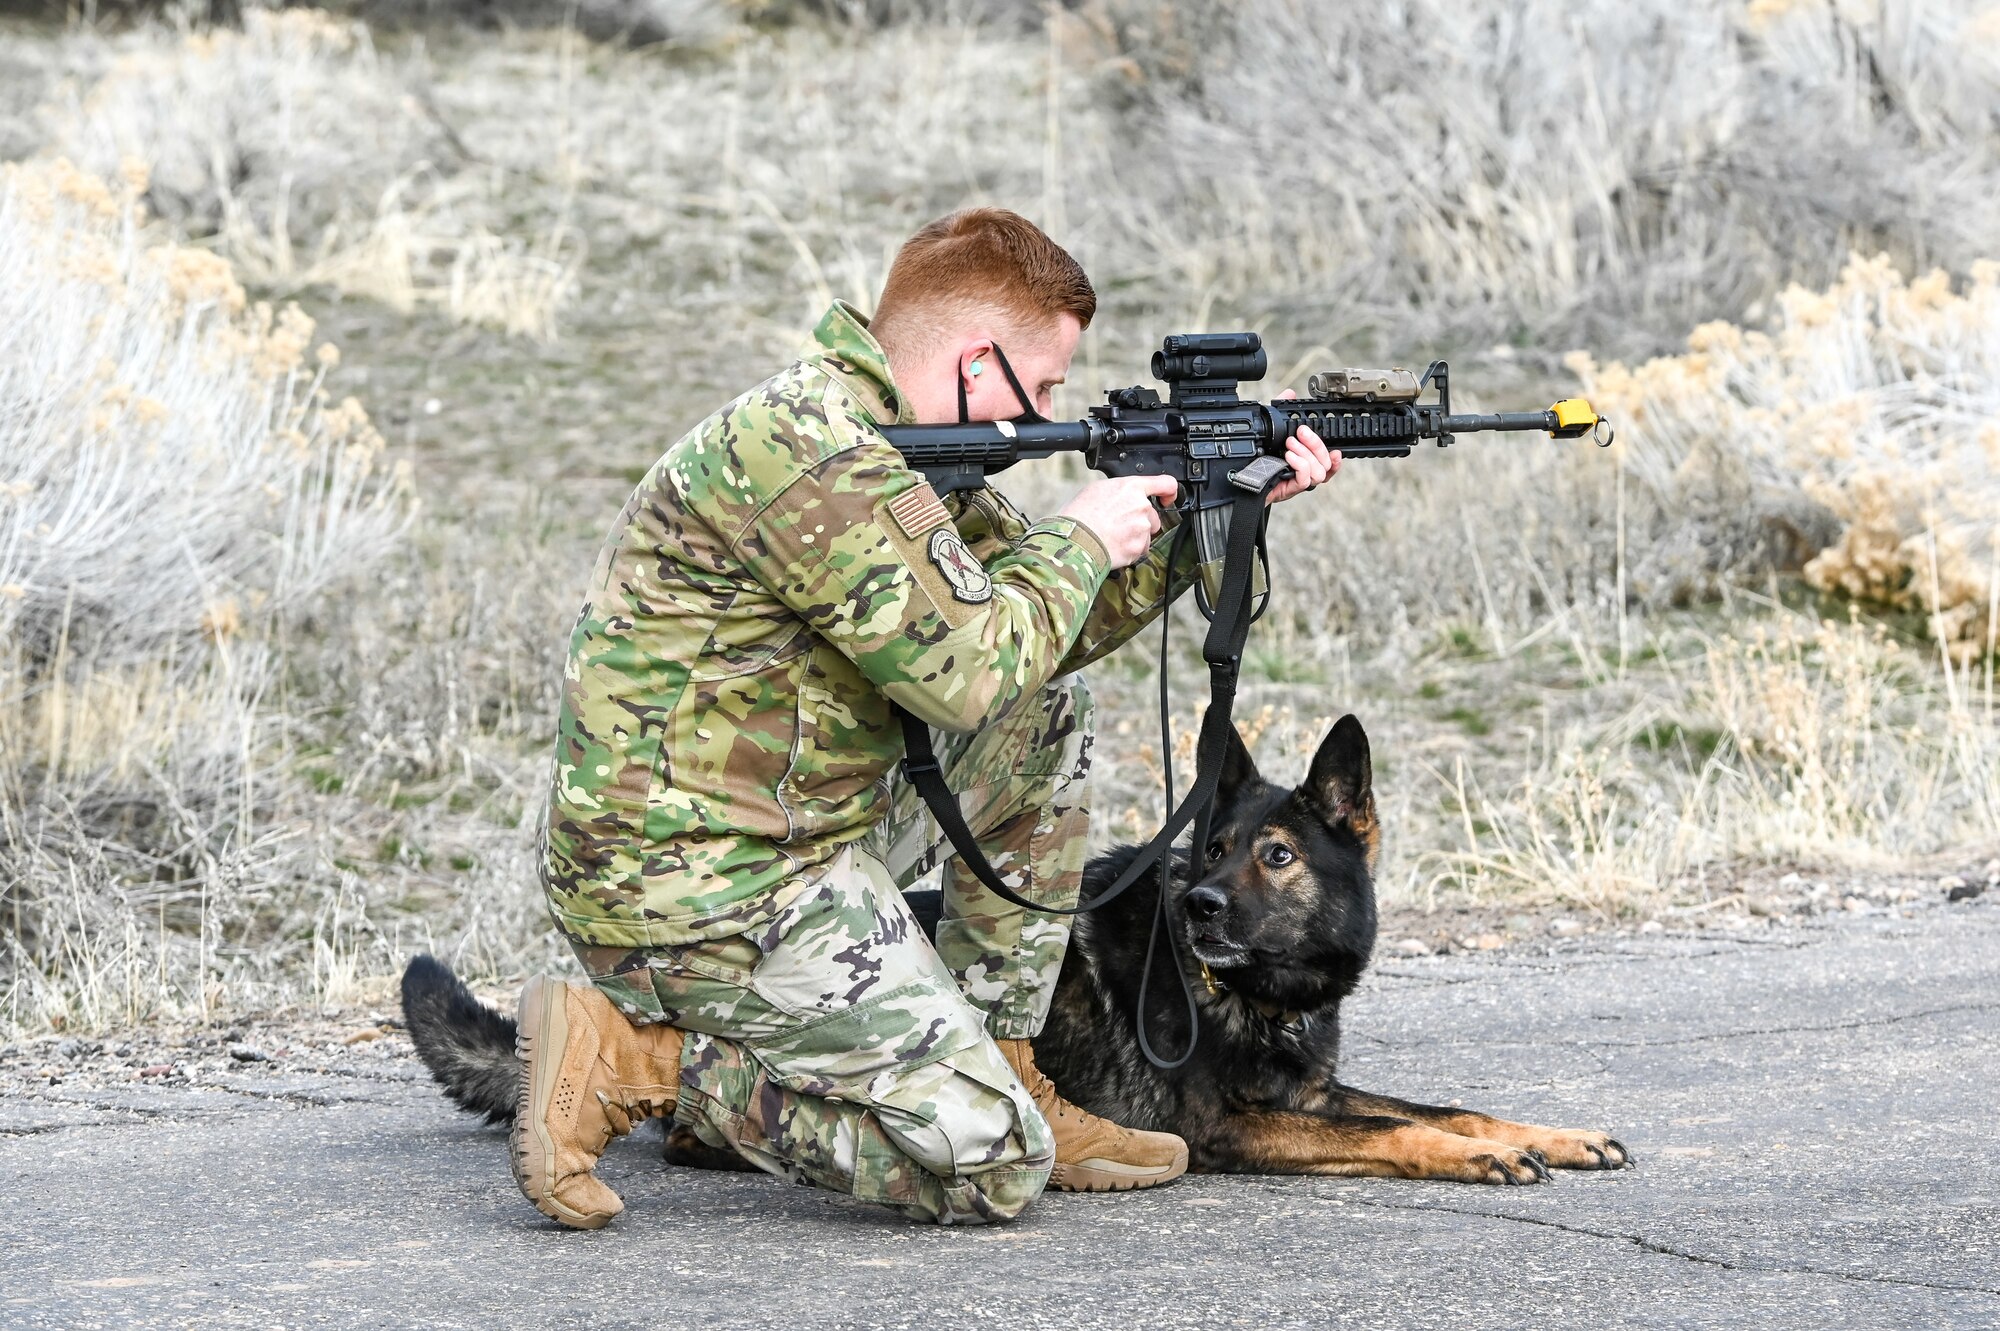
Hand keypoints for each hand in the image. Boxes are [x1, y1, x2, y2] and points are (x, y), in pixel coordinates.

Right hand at [1059, 474, 1180, 570]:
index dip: (1169, 492)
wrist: (1074, 540)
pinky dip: (1129, 550)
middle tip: (1119, 525)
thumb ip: (1119, 491)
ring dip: (1135, 537)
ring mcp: (1142, 528)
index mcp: (1131, 488)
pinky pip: (1139, 550)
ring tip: (1112, 536)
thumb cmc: (1079, 515)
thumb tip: (1123, 495)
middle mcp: (1141, 507)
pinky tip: (1113, 546)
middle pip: (1153, 516)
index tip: (1167, 499)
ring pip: (1146, 534)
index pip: (1165, 484)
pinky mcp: (1138, 548)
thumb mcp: (1096, 490)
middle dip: (1141, 522)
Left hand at [1265, 389, 1338, 504]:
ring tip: (1289, 445)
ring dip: (1306, 454)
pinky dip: (1300, 465)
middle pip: (1326, 464)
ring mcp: (1297, 483)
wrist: (1238, 475)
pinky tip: (1288, 457)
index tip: (1336, 449)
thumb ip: (1282, 411)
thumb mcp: (1272, 430)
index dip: (1336, 460)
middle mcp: (1303, 475)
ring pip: (1319, 473)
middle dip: (1316, 444)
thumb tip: (1290, 393)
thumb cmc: (1256, 456)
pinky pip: (1304, 480)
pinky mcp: (1288, 489)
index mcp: (1305, 463)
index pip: (1329, 465)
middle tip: (1300, 433)